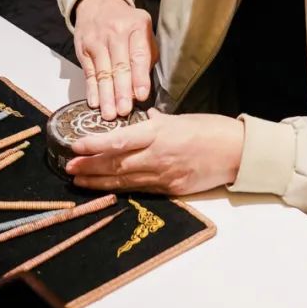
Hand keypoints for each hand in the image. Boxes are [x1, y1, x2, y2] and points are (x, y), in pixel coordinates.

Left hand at [65, 110, 243, 194]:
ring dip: (99, 181)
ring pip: (124, 180)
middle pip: (116, 164)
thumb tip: (141, 121)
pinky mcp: (171, 189)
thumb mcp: (179, 118)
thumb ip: (156, 123)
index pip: (119, 140)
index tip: (75, 146)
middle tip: (69, 167)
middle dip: (89, 167)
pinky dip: (122, 188)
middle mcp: (157, 156)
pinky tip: (107, 188)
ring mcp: (164, 176)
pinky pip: (141, 189)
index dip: (94, 145)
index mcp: (158, 133)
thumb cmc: (211, 130)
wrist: (237, 153)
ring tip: (79, 180)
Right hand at [73, 0, 157, 119]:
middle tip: (124, 111)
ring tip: (109, 114)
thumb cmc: (127, 24)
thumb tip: (141, 88)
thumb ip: (146, 56)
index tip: (141, 95)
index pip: (138, 55)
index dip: (139, 77)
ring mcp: (97, 40)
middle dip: (121, 90)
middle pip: (119, 65)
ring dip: (106, 95)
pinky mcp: (83, 48)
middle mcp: (116, 32)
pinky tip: (95, 102)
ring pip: (102, 72)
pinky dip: (91, 89)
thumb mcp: (144, 30)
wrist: (99, 3)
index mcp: (136, 27)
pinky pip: (89, 72)